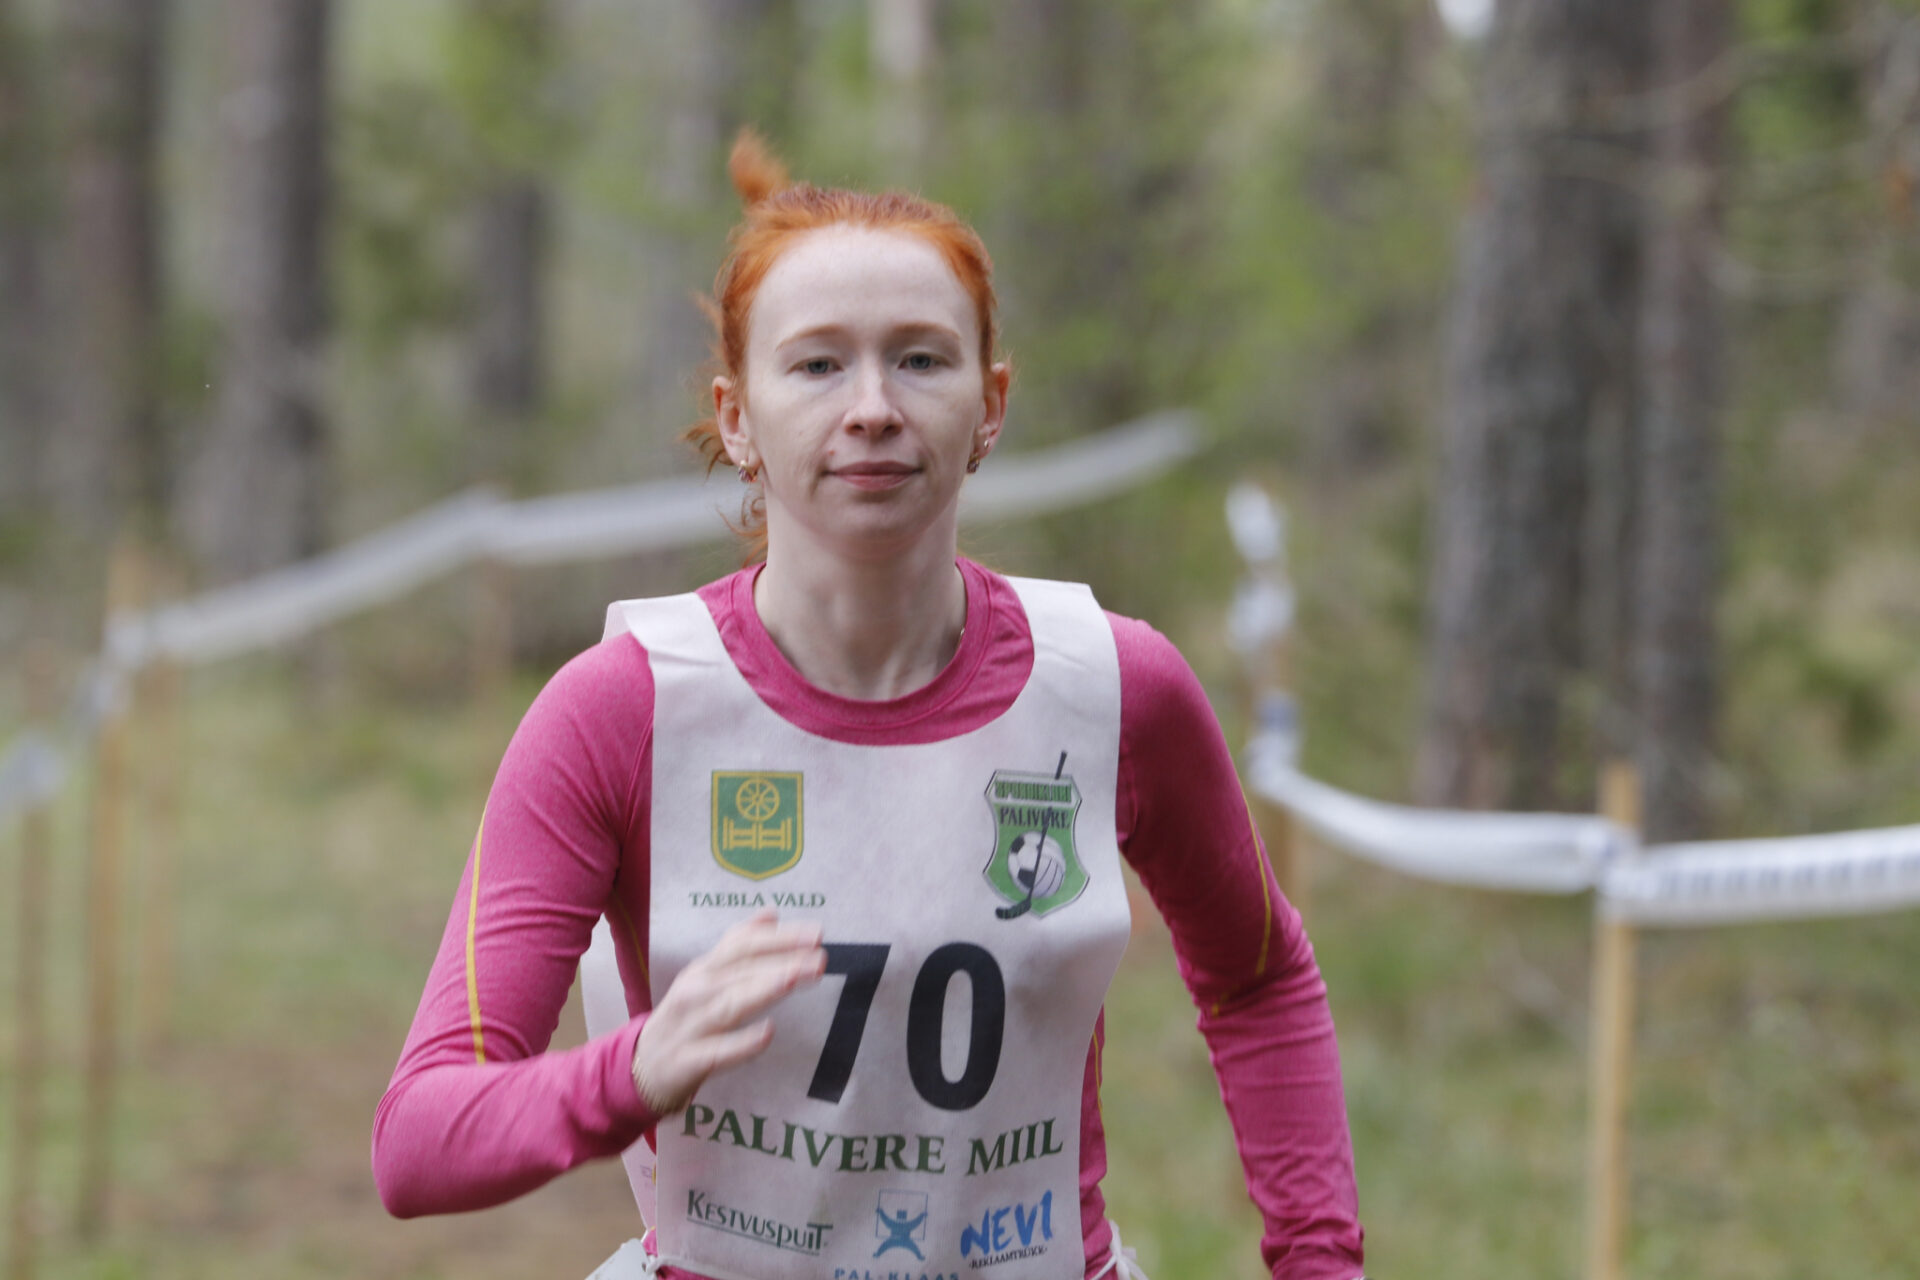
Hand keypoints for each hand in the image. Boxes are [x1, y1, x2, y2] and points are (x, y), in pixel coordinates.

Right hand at [631, 910, 824, 1114]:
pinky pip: (716, 1052)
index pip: (744, 945)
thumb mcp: (707, 976)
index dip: (780, 938)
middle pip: (739, 971)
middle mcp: (695, 991)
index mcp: (705, 968)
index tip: (818, 934)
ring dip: (761, 989)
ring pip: (728, 1004)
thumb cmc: (686, 1016)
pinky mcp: (687, 1061)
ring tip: (793, 978)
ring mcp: (690, 1026)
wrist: (642, 1067)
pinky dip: (740, 1043)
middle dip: (780, 961)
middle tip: (819, 958)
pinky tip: (767, 1034)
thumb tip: (771, 913)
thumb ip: (738, 945)